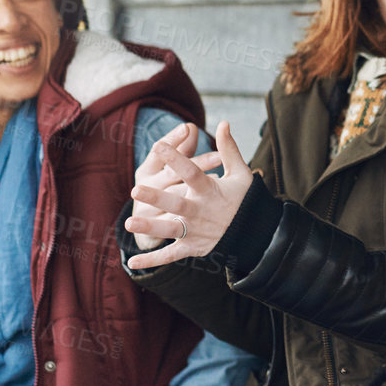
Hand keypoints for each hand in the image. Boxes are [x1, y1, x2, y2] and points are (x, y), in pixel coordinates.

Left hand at [123, 121, 252, 268]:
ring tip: (129, 222)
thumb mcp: (240, 173)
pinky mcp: (192, 248)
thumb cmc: (245, 199)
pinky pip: (170, 256)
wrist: (256, 234)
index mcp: (211, 191)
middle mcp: (201, 212)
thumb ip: (229, 149)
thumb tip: (223, 122)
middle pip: (176, 204)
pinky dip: (152, 260)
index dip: (177, 159)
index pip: (193, 173)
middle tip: (135, 190)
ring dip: (150, 228)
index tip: (160, 145)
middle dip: (156, 198)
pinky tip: (132, 262)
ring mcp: (195, 232)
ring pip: (170, 230)